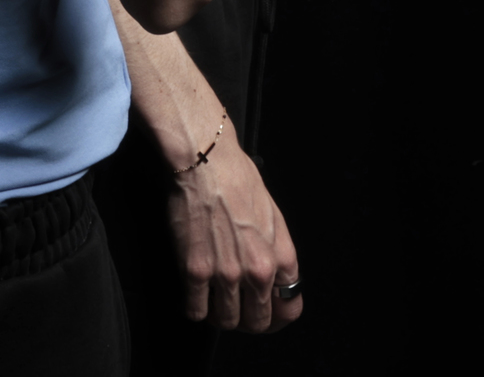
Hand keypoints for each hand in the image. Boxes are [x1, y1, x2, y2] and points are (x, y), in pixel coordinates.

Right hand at [167, 131, 303, 333]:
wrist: (205, 161)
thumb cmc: (237, 179)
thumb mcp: (273, 217)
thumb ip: (277, 252)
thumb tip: (274, 278)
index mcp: (281, 258)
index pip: (289, 309)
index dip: (276, 316)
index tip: (265, 313)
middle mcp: (258, 271)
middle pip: (257, 322)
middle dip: (247, 319)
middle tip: (235, 308)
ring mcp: (226, 274)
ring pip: (226, 321)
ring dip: (219, 315)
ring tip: (213, 300)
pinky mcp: (195, 271)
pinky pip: (196, 311)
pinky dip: (195, 308)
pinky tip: (194, 294)